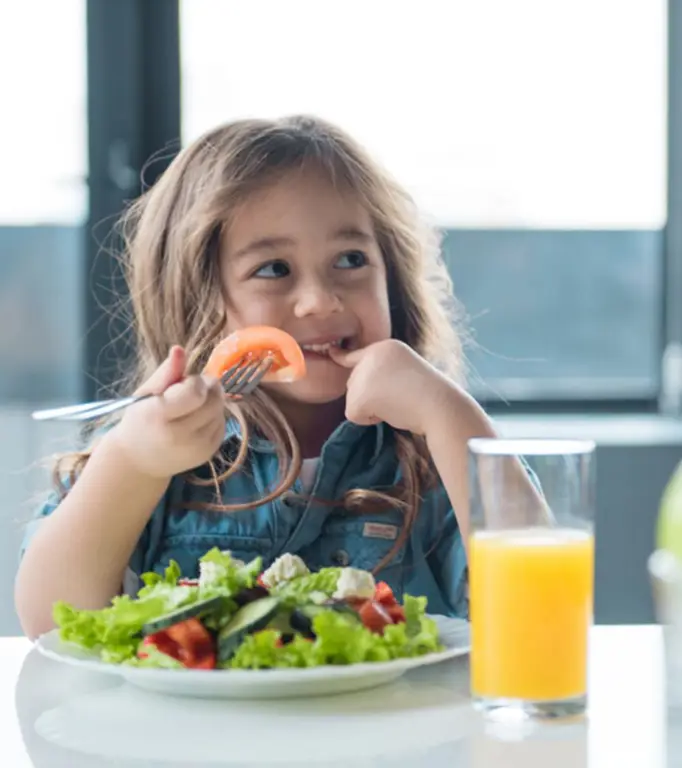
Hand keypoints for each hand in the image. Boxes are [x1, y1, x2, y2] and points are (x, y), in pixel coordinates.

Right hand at [108, 346, 226, 478]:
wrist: (138, 460)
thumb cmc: (140, 420)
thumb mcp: (146, 393)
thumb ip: (166, 372)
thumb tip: (180, 349)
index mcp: (159, 416)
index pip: (195, 391)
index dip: (194, 381)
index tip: (184, 382)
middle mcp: (180, 436)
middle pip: (214, 400)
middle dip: (207, 388)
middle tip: (191, 390)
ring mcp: (197, 447)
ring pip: (221, 410)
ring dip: (211, 402)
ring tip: (191, 407)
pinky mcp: (209, 453)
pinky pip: (222, 424)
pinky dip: (213, 417)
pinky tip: (196, 420)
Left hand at [329, 339, 452, 435]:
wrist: (440, 406)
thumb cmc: (429, 395)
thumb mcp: (405, 372)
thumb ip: (383, 373)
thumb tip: (358, 390)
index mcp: (386, 347)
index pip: (356, 353)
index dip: (342, 356)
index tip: (332, 351)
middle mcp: (371, 355)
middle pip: (353, 382)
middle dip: (370, 396)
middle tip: (398, 397)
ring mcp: (364, 374)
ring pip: (352, 399)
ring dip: (370, 408)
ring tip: (397, 403)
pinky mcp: (359, 395)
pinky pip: (353, 415)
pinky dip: (368, 420)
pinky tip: (389, 412)